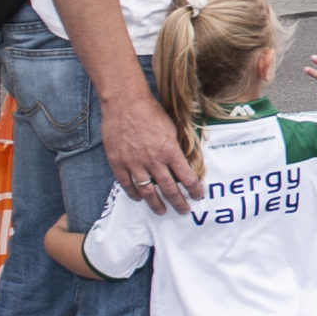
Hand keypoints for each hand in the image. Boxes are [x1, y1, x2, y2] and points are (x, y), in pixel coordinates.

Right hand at [103, 86, 197, 213]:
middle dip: (178, 202)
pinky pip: (126, 184)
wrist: (125, 103)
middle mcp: (153, 160)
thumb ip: (175, 146)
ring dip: (156, 203)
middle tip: (184, 211)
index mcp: (170, 151)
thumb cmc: (150, 111)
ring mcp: (134, 163)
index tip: (198, 195)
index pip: (186, 176)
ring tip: (162, 211)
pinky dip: (133, 193)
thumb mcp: (171, 127)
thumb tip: (182, 160)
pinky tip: (139, 198)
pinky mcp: (118, 162)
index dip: (194, 188)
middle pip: (168, 188)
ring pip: (147, 191)